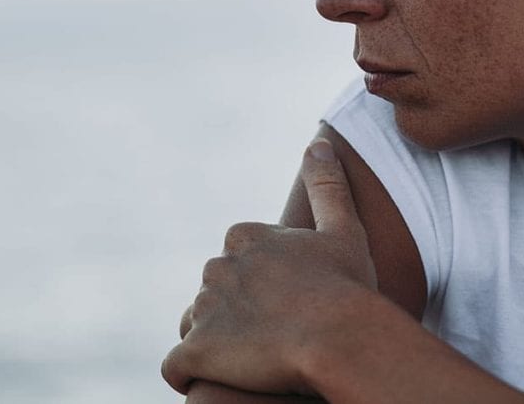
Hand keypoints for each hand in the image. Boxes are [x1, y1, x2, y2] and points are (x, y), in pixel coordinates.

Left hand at [161, 139, 378, 395]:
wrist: (340, 339)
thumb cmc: (347, 288)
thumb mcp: (344, 230)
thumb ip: (327, 186)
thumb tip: (317, 144)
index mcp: (245, 237)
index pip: (237, 262)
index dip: (260, 286)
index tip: (285, 305)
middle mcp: (217, 267)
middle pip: (215, 294)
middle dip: (235, 314)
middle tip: (272, 336)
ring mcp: (204, 309)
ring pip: (195, 327)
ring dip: (213, 343)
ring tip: (249, 360)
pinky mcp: (195, 351)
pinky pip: (176, 367)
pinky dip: (188, 374)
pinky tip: (213, 379)